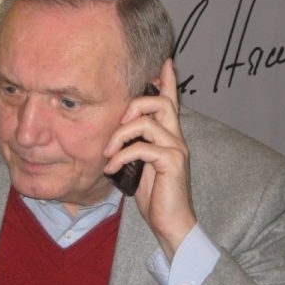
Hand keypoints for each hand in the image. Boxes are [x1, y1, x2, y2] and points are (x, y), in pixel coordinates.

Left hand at [103, 59, 196, 258]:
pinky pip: (142, 147)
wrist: (171, 223)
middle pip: (160, 102)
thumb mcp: (140, 166)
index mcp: (169, 136)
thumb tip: (114, 135)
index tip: (164, 61)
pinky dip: (121, 156)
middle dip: (133, 104)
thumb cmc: (155, 196)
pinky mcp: (172, 163)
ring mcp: (176, 149)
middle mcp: (176, 138)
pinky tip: (111, 168)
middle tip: (115, 124)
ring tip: (107, 153)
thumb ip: (134, 146)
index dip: (168, 80)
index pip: (171, 101)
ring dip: (120, 134)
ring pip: (147, 122)